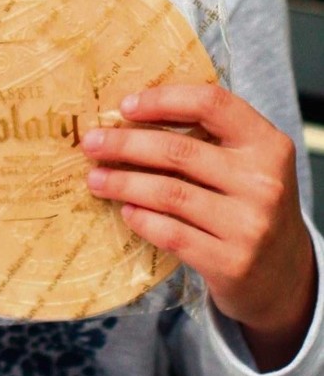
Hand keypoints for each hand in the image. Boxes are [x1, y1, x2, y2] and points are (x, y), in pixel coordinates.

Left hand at [82, 84, 316, 369]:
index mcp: (267, 144)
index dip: (163, 100)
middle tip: (91, 143)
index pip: (211, 104)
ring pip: (169, 193)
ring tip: (95, 179)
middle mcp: (263, 182)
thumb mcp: (246, 162)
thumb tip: (129, 112)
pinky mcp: (232, 263)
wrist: (285, 275)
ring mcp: (250, 226)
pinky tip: (125, 210)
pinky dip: (142, 219)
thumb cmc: (250, 203)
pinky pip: (172, 233)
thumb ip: (207, 135)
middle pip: (178, 151)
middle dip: (125, 145)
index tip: (124, 106)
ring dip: (123, 183)